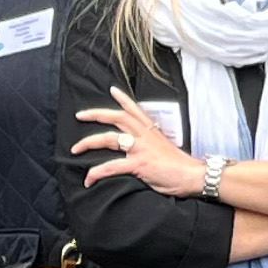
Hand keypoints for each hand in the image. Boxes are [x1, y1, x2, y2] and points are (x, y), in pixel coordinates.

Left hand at [76, 96, 205, 196]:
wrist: (193, 175)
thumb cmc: (180, 166)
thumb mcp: (165, 148)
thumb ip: (151, 145)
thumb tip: (141, 149)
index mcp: (152, 131)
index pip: (135, 109)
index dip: (122, 99)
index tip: (112, 89)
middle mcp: (145, 136)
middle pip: (117, 117)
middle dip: (95, 114)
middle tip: (79, 115)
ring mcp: (141, 149)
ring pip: (109, 138)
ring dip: (89, 142)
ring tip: (75, 149)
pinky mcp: (139, 164)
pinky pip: (111, 166)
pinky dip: (96, 172)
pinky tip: (88, 178)